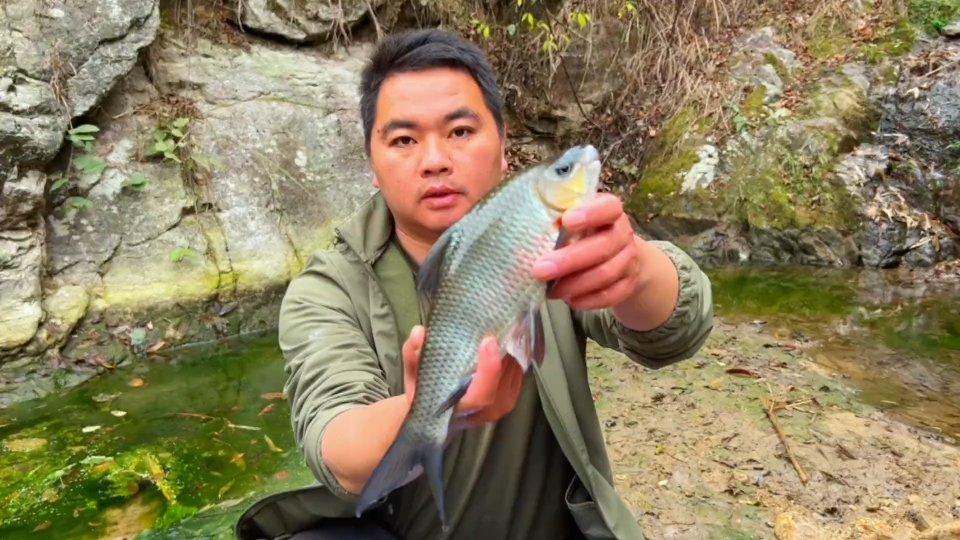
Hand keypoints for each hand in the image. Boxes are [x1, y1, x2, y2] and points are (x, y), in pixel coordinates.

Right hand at [401, 325, 523, 428]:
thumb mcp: (413, 375)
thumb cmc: (426, 392)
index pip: (481, 396)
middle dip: (505, 358)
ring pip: (513, 382)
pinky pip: (518, 379)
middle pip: (502, 388)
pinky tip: (512, 340)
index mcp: (456, 410)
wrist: (437, 414)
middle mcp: (480, 413)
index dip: (488, 371)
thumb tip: (419, 333)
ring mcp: (496, 410)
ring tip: (510, 328)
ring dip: (513, 355)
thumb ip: (413, 354)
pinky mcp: (507, 401)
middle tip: (503, 328)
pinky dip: (517, 359)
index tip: (488, 342)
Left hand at [532, 193, 641, 310]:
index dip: (591, 213)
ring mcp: (629, 260)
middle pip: (603, 247)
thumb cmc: (587, 232)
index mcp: (610, 211)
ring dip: (574, 284)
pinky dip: (587, 300)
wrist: (620, 256)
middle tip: (539, 270)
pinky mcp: (628, 284)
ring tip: (550, 290)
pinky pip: (610, 295)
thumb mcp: (575, 219)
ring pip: (605, 274)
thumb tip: (530, 228)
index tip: (567, 220)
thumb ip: (559, 220)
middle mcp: (623, 234)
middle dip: (569, 261)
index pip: (609, 207)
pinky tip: (569, 300)